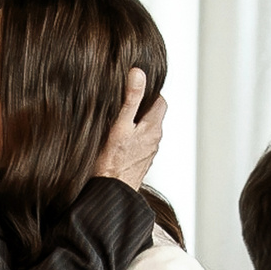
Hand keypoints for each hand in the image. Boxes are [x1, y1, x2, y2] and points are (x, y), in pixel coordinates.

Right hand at [93, 69, 164, 188]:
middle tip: (124, 102)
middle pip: (153, 115)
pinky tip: (116, 142)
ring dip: (136, 125)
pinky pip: (138, 146)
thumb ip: (130, 99)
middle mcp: (154, 140)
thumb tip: (138, 73)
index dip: (149, 91)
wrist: (110, 196)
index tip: (135, 87)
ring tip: (118, 121)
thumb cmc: (111, 165)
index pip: (160, 100)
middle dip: (142, 107)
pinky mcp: (138, 165)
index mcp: (153, 127)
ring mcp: (147, 154)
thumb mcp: (119, 125)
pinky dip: (131, 139)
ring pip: (145, 131)